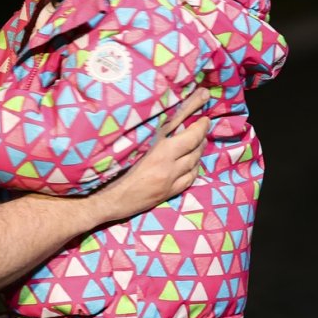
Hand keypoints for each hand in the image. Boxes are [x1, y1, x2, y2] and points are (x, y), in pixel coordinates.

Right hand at [95, 116, 209, 222]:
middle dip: (201, 138)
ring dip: (199, 153)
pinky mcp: (169, 193)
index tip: (205, 119)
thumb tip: (165, 124)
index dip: (200, 128)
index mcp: (160, 153)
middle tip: (204, 127)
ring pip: (194, 165)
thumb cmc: (116, 170)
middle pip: (194, 151)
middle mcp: (169, 167)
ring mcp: (171, 182)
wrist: (112, 199)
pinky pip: (189, 179)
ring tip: (200, 143)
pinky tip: (192, 164)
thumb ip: (152, 138)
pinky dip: (194, 169)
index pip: (189, 138)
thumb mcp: (134, 147)